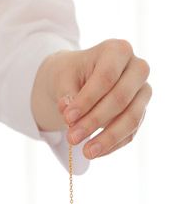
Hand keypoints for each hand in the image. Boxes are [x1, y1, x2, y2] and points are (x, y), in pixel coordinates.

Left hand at [32, 39, 151, 158]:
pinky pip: (130, 133)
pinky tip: (94, 153)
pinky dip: (112, 145)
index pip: (106, 77)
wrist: (77, 80)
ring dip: (108, 138)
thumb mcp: (62, 78)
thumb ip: (65, 94)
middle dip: (94, 121)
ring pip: (132, 118)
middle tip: (72, 139)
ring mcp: (142, 92)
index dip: (87, 100)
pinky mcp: (140, 112)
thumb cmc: (70, 75)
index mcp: (118, 51)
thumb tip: (69, 114)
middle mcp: (137, 69)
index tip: (67, 118)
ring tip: (86, 153)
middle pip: (121, 98)